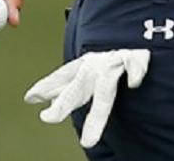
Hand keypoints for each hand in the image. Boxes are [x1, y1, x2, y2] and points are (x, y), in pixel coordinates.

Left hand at [24, 50, 150, 147]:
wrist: (142, 33)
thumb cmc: (111, 60)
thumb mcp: (84, 70)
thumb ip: (61, 85)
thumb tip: (31, 97)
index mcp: (84, 65)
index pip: (63, 76)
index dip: (47, 86)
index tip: (30, 97)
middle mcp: (98, 64)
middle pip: (79, 86)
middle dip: (64, 103)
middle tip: (49, 117)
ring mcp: (117, 62)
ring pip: (105, 88)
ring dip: (97, 115)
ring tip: (89, 140)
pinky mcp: (139, 58)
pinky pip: (136, 65)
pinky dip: (135, 72)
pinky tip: (134, 82)